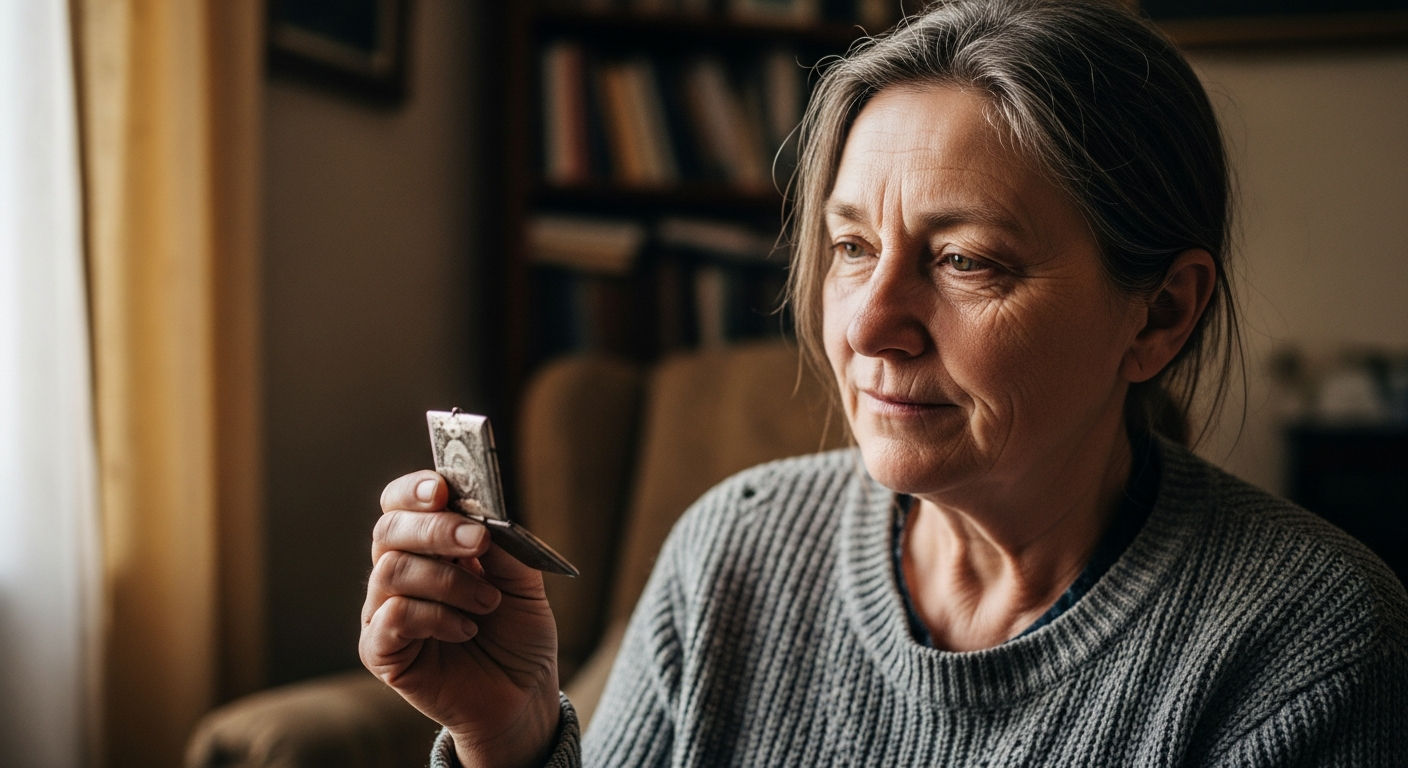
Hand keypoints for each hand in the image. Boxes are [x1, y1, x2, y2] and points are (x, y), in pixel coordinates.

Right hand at [360, 471, 560, 767]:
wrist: (522, 695)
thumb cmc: (517, 633)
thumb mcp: (523, 580)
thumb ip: (502, 545)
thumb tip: (482, 514)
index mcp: (427, 546)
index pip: (400, 503)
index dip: (413, 490)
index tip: (442, 489)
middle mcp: (398, 572)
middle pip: (388, 529)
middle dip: (436, 529)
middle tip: (477, 542)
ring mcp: (384, 611)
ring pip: (392, 570)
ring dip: (449, 581)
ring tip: (488, 603)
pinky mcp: (381, 651)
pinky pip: (394, 616)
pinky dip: (437, 617)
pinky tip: (466, 630)